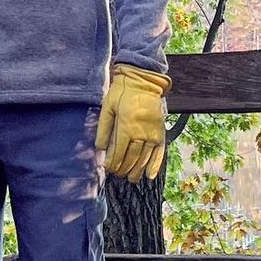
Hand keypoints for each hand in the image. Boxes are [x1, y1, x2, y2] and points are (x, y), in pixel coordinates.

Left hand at [95, 63, 170, 182]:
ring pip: (145, 158)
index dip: (113, 163)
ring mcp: (153, 133)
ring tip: (131, 179)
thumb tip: (100, 149)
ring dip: (137, 170)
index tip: (108, 169)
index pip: (119, 152)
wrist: (143, 81)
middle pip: (132, 157)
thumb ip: (104, 129)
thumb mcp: (108, 107)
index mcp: (126, 126)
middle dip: (124, 168)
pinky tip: (150, 175)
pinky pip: (159, 152)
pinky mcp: (161, 132)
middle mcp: (141, 132)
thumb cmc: (122, 93)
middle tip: (118, 175)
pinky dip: (155, 165)